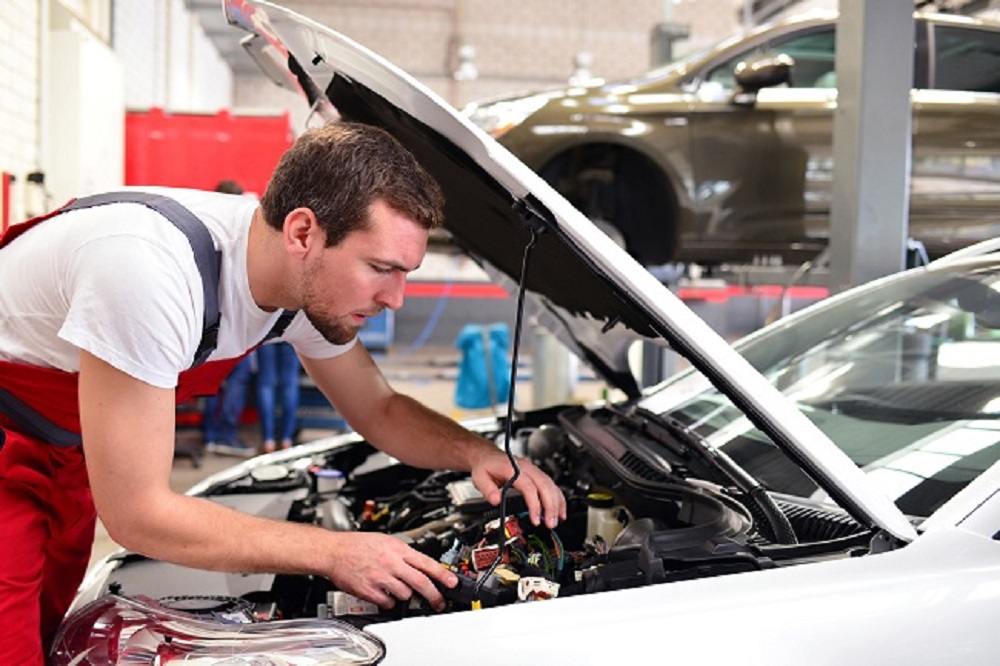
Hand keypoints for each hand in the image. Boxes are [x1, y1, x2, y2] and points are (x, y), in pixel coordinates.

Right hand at [324, 533, 457, 610]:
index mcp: (397, 549)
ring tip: (400, 590)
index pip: (427, 562)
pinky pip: (388, 602)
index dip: (443, 574)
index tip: (453, 583)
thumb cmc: (357, 544)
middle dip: (434, 595)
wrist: (334, 551)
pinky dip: (390, 601)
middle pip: (421, 582)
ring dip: (407, 595)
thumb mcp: (386, 541)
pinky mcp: (369, 591)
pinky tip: (386, 594)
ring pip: (405, 593)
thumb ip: (403, 553)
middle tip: (439, 602)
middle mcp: (391, 563)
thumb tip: (420, 564)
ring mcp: (381, 577)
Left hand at [470, 451, 566, 527]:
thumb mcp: (479, 477)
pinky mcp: (537, 475)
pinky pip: (551, 486)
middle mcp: (526, 468)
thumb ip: (487, 489)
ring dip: (556, 504)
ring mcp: (533, 471)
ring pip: (551, 486)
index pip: (529, 487)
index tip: (535, 519)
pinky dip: (558, 498)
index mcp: (513, 469)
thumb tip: (496, 500)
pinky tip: (560, 510)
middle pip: (545, 486)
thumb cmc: (486, 466)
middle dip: (550, 506)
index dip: (534, 504)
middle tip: (550, 523)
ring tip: (556, 520)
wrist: (488, 456)